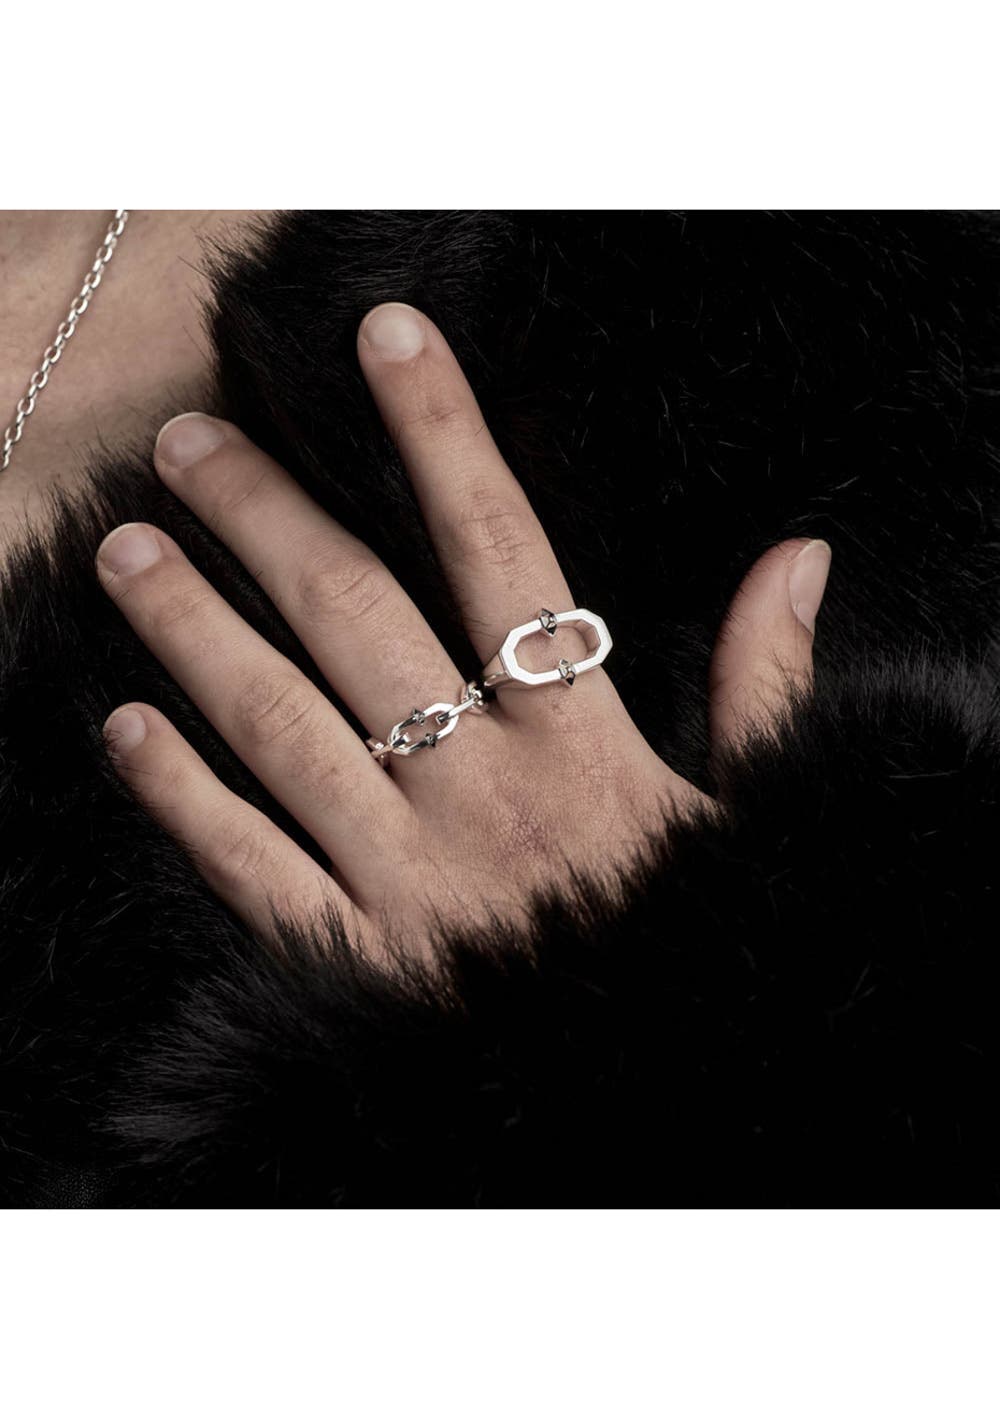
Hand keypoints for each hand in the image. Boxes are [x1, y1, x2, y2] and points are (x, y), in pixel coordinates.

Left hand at [97, 303, 830, 961]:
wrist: (657, 1101)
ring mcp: (410, 877)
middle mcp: (485, 794)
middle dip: (269, 520)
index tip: (387, 339)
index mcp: (585, 749)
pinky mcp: (359, 959)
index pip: (505, 556)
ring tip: (126, 551)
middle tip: (190, 444)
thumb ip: (762, 683)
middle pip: (360, 621)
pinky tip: (125, 729)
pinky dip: (185, 800)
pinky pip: (255, 869)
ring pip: (284, 727)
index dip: (445, 437)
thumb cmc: (695, 942)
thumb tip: (800, 556)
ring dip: (197, 632)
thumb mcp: (748, 814)